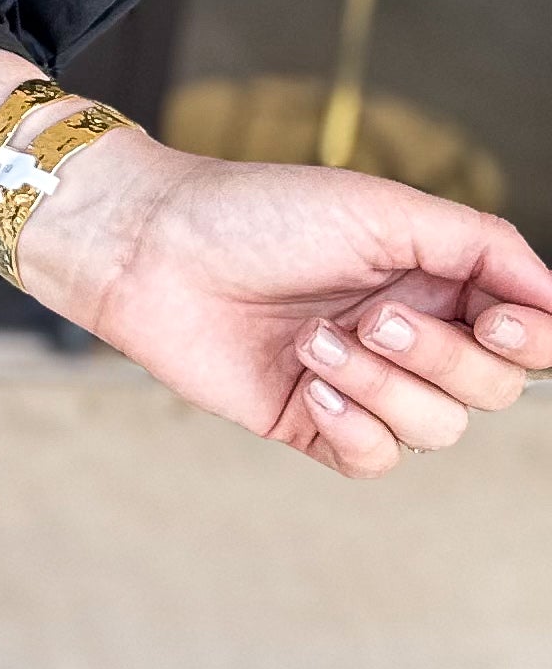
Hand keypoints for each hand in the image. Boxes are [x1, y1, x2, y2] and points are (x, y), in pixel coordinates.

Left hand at [0, 44, 551, 477]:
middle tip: (374, 317)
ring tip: (316, 338)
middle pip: (491, 388)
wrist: (154, 247)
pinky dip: (354, 427)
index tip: (496, 320)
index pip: (526, 335)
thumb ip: (481, 245)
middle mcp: (409, 333)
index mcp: (436, 278)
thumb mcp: (384, 208)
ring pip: (437, 430)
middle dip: (440, 358)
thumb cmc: (258, 212)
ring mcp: (362, 383)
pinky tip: (309, 383)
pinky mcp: (313, 423)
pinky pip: (376, 460)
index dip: (530, 339)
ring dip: (382, 387)